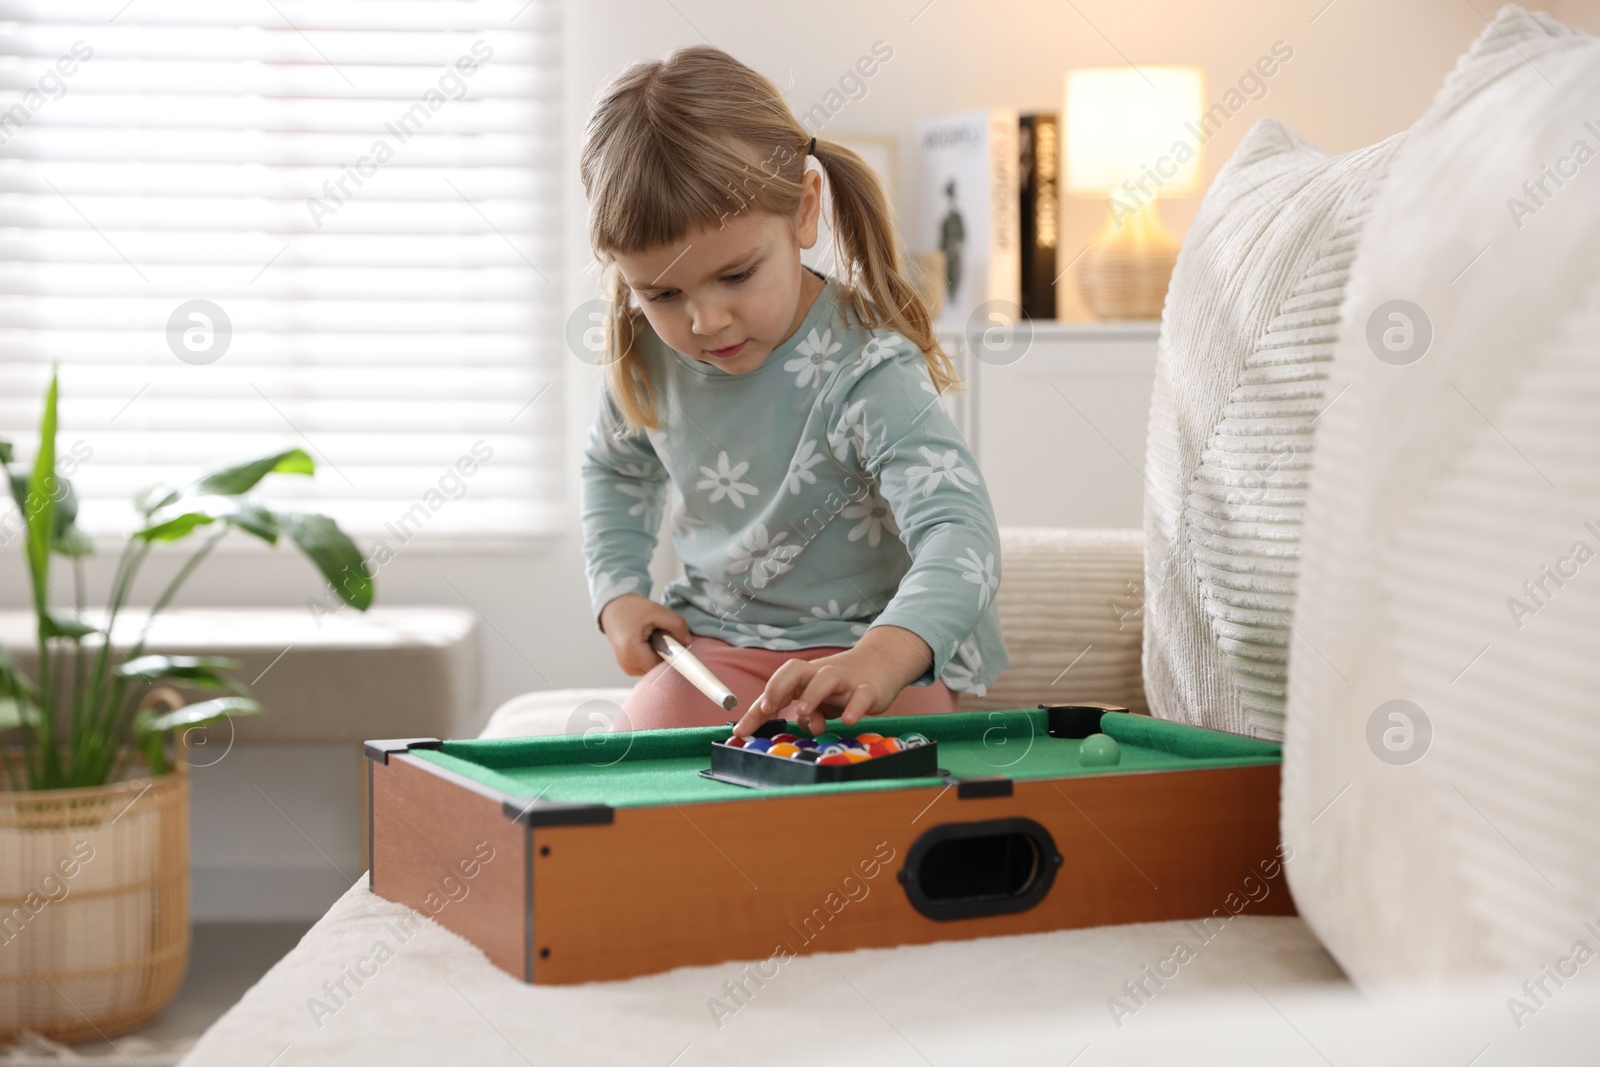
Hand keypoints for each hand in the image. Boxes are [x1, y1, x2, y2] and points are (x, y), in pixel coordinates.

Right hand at [599, 594, 690, 675]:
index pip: (662, 664)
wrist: (613, 609)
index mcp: (631, 651)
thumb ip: (677, 625)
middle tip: (662, 636)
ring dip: (659, 656)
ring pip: (654, 669)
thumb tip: (688, 641)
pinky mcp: (629, 668)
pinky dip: (652, 657)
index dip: (674, 656)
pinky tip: (648, 644)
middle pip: (659, 668)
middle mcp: (627, 664)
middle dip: (666, 655)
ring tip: (653, 638)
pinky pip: (648, 667)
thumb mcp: (657, 610)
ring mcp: (627, 668)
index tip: (679, 646)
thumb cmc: (633, 609)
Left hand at [732, 625, 932, 736]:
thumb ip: (804, 714)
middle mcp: (820, 675)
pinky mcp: (869, 689)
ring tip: (804, 713)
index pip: (776, 687)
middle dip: (777, 687)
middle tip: (769, 707)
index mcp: (805, 678)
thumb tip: (793, 726)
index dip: (757, 708)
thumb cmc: (842, 685)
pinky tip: (849, 720)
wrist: (882, 662)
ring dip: (812, 695)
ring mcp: (845, 680)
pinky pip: (861, 695)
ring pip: (826, 679)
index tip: (742, 729)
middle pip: (794, 670)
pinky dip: (855, 707)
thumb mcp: (819, 699)